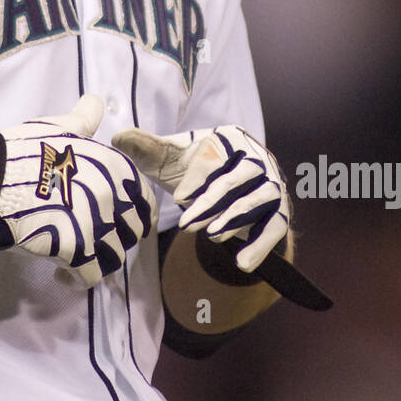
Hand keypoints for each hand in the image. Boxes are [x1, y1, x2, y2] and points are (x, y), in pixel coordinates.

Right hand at [0, 95, 156, 286]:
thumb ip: (84, 119)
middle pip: (132, 232)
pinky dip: (79, 280)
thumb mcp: (60, 127)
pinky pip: (91, 276)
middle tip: (97, 238)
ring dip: (101, 261)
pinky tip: (64, 275)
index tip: (120, 219)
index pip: (144, 201)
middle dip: (118, 238)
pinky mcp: (76, 252)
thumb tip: (96, 101)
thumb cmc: (25, 149)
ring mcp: (97, 226)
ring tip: (82, 258)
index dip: (135, 213)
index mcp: (115, 169)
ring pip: (116, 257)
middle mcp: (113, 197)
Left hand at [111, 124, 289, 273]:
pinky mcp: (280, 210)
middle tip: (186, 225)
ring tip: (211, 237)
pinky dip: (261, 245)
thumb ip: (147, 148)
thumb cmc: (196, 169)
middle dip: (212, 202)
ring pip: (258, 200)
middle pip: (239, 178)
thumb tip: (119, 137)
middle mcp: (256, 157)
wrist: (229, 192)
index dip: (197, 178)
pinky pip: (276, 227)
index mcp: (229, 137)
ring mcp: (272, 184)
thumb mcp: (171, 159)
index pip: (215, 155)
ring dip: (235, 220)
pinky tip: (242, 263)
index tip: (178, 198)